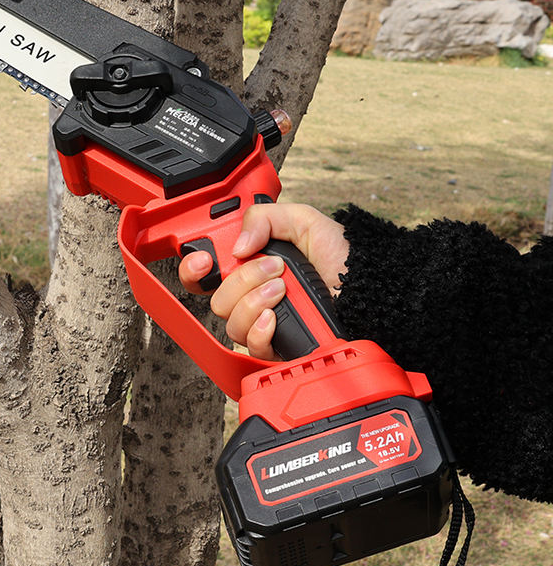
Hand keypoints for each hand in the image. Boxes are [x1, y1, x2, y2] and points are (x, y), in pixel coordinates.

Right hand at [178, 203, 348, 359]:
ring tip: (284, 289)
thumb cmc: (345, 259)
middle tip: (274, 268)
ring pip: (230, 321)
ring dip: (256, 300)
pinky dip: (260, 329)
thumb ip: (265, 218)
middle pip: (215, 297)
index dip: (194, 268)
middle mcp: (252, 295)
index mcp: (252, 264)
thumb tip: (237, 246)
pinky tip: (276, 317)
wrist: (371, 291)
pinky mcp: (277, 347)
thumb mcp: (304, 221)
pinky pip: (250, 345)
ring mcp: (263, 323)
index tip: (205, 260)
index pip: (205, 272)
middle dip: (243, 279)